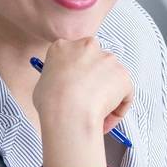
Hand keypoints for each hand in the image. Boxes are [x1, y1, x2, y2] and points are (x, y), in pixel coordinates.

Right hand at [32, 38, 133, 163]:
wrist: (67, 112)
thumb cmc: (50, 102)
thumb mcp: (42, 85)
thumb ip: (55, 81)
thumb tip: (62, 90)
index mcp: (64, 46)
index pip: (74, 56)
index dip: (76, 74)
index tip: (74, 88)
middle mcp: (88, 47)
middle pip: (95, 62)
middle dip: (95, 81)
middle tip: (88, 102)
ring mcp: (107, 59)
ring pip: (111, 78)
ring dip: (107, 95)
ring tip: (96, 115)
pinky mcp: (123, 74)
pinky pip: (124, 94)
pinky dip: (118, 109)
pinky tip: (105, 120)